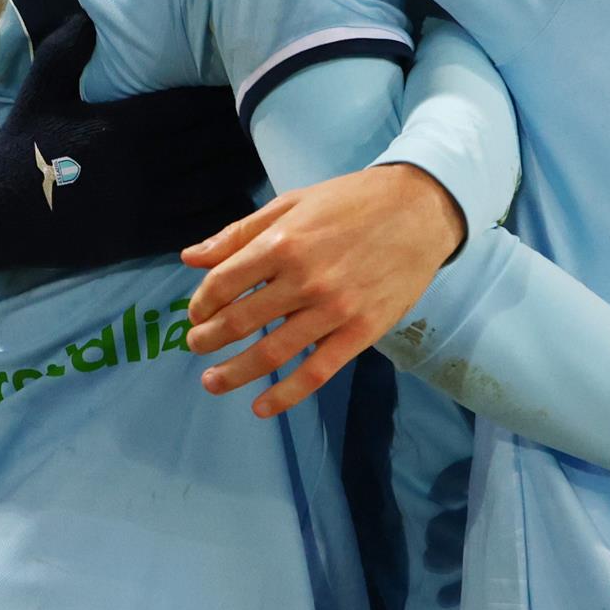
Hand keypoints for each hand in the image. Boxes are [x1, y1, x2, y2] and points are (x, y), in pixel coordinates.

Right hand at [0, 17, 264, 285]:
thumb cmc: (19, 148)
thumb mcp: (39, 91)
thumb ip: (66, 51)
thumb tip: (89, 16)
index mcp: (121, 124)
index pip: (188, 106)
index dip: (220, 98)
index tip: (244, 86)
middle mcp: (139, 165)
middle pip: (208, 144)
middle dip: (240, 131)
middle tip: (271, 118)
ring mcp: (141, 205)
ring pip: (208, 183)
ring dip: (239, 169)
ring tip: (266, 155)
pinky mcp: (138, 238)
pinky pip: (193, 225)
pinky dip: (222, 213)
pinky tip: (244, 202)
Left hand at [179, 163, 467, 416]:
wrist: (419, 210)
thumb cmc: (351, 202)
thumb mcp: (292, 203)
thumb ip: (239, 232)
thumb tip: (190, 257)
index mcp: (282, 242)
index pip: (223, 283)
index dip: (201, 303)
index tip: (197, 313)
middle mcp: (303, 280)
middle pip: (239, 322)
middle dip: (208, 339)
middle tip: (196, 346)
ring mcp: (333, 310)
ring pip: (271, 353)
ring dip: (233, 373)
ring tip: (212, 381)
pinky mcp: (360, 332)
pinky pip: (316, 372)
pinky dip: (285, 395)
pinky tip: (261, 407)